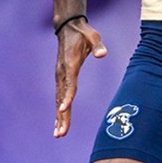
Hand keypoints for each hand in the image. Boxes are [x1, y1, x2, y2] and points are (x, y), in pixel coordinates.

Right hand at [54, 18, 106, 136]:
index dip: (67, 97)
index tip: (63, 109)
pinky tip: (59, 122)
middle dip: (62, 116)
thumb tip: (102, 54)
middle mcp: (62, 73)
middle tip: (61, 133)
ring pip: (58, 100)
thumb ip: (97, 45)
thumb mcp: (93, 36)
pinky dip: (59, 110)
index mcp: (70, 64)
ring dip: (59, 117)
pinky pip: (59, 96)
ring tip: (59, 134)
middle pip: (61, 97)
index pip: (69, 84)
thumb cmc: (83, 33)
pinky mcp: (60, 78)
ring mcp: (60, 76)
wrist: (68, 28)